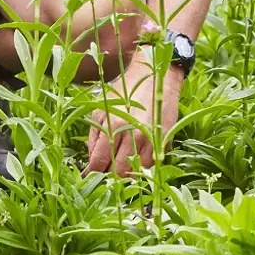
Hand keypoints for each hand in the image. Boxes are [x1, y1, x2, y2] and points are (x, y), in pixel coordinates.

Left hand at [85, 58, 178, 175]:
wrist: (157, 77)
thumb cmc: (126, 92)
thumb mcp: (102, 109)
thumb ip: (94, 136)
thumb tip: (92, 160)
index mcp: (114, 126)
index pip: (99, 162)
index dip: (92, 173)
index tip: (89, 176)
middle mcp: (134, 136)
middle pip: (117, 172)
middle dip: (108, 177)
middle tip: (103, 176)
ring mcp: (151, 139)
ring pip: (136, 171)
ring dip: (126, 174)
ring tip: (119, 170)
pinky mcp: (164, 140)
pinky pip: (151, 164)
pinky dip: (142, 166)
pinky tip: (136, 161)